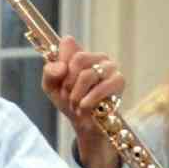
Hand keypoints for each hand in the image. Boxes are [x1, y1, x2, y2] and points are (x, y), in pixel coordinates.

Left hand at [41, 35, 123, 167]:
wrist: (83, 123)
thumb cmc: (69, 101)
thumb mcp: (51, 87)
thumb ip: (49, 73)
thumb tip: (61, 67)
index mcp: (80, 52)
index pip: (67, 43)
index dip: (60, 63)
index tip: (59, 80)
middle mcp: (96, 56)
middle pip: (78, 59)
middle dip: (68, 83)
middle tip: (68, 97)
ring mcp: (109, 67)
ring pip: (88, 75)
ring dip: (77, 95)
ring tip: (76, 105)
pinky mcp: (119, 81)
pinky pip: (102, 87)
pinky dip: (90, 100)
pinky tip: (85, 107)